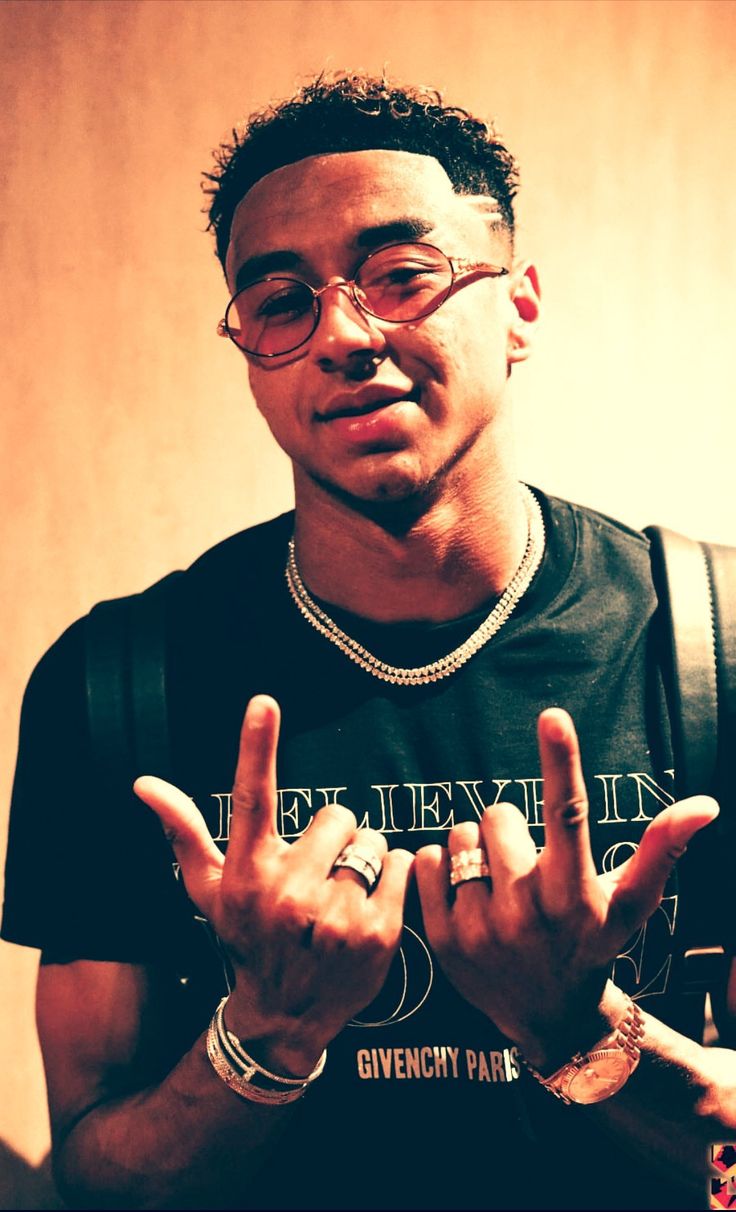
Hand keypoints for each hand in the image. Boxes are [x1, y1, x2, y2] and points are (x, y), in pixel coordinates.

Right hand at [134, 695, 413, 1073]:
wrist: (285, 1016)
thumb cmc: (246, 937)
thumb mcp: (209, 888)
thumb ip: (183, 829)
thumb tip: (145, 783)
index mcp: (247, 874)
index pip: (250, 799)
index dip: (256, 746)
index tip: (263, 702)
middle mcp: (287, 893)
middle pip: (337, 815)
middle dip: (334, 837)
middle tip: (318, 872)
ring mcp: (334, 915)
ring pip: (371, 840)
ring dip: (364, 858)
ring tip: (342, 893)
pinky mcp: (378, 933)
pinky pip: (401, 864)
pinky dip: (394, 875)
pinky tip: (369, 905)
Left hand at [415, 707, 718, 1067]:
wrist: (550, 1017)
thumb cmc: (594, 943)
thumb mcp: (630, 903)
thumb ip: (662, 849)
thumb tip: (705, 804)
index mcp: (574, 894)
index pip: (568, 815)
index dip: (561, 761)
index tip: (554, 716)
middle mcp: (526, 913)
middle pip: (497, 814)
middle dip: (510, 830)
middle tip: (527, 869)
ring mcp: (479, 929)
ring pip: (460, 835)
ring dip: (477, 850)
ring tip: (499, 887)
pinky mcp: (441, 940)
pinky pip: (425, 861)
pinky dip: (442, 868)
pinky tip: (468, 897)